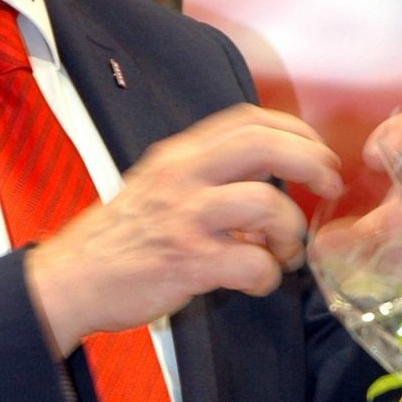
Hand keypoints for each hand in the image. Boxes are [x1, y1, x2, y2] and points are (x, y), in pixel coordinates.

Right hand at [25, 104, 341, 356]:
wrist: (72, 278)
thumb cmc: (121, 238)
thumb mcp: (158, 185)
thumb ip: (208, 176)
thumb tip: (271, 186)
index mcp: (179, 155)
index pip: (248, 119)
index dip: (295, 131)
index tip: (317, 152)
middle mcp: (183, 177)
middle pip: (264, 146)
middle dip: (311, 162)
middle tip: (329, 184)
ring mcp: (185, 218)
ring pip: (267, 205)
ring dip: (290, 232)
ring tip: (282, 251)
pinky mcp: (188, 262)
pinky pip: (254, 263)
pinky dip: (267, 276)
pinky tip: (255, 281)